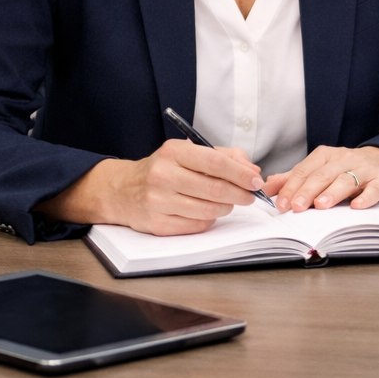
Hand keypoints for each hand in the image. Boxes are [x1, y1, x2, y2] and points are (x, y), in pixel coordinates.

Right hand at [36, 139, 264, 235]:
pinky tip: (208, 211)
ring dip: (226, 208)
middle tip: (250, 196)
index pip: (215, 162)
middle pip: (214, 189)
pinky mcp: (157, 223)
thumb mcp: (187, 153)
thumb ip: (222, 156)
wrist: (122, 190)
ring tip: (228, 203)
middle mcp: (163, 176)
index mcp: (173, 152)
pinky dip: (209, 219)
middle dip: (239, 194)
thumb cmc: (163, 169)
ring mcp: (158, 201)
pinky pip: (196, 225)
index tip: (256, 181)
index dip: (240, 173)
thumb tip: (252, 170)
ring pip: (208, 209)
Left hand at [265, 145, 378, 211]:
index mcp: (326, 156)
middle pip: (323, 175)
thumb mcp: (321, 169)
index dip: (291, 187)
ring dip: (333, 192)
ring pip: (346, 180)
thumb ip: (294, 178)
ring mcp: (365, 170)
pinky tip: (357, 206)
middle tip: (296, 207)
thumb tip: (267, 187)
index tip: (280, 204)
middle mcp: (344, 159)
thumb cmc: (349, 169)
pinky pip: (374, 189)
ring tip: (321, 205)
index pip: (305, 171)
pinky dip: (366, 197)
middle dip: (307, 191)